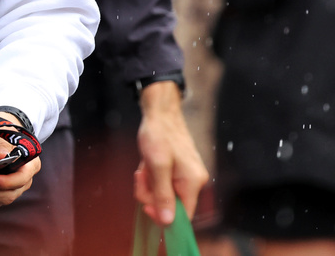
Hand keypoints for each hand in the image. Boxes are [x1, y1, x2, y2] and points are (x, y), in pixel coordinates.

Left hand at [134, 81, 207, 225]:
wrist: (160, 111)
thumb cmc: (159, 134)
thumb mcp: (158, 166)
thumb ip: (163, 195)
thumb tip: (168, 222)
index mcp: (193, 183)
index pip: (183, 217)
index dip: (163, 217)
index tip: (146, 206)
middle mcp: (193, 182)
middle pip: (170, 206)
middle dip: (151, 194)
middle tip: (141, 177)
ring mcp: (185, 176)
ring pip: (163, 195)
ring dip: (148, 185)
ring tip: (144, 168)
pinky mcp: (177, 171)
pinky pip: (162, 185)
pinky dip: (151, 178)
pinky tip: (146, 165)